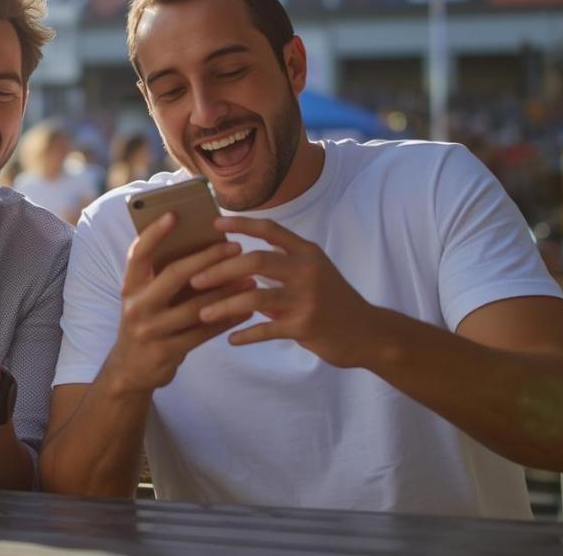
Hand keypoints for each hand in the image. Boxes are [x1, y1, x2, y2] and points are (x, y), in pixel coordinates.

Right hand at [102, 213, 255, 394]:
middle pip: (175, 274)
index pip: (139, 253)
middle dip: (208, 258)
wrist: (130, 370)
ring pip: (196, 306)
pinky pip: (204, 332)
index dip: (155, 233)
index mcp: (130, 286)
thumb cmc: (147, 322)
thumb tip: (203, 246)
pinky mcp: (167, 350)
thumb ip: (164, 276)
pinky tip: (246, 310)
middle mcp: (137, 306)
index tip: (175, 214)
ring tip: (250, 279)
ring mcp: (151, 330)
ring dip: (226, 292)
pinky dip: (227, 319)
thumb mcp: (145, 297)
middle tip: (235, 247)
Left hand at [191, 216, 380, 368]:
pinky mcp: (304, 326)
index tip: (214, 223)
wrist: (368, 333)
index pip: (270, 229)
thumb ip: (281, 267)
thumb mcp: (313, 274)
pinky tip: (230, 340)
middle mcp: (306, 270)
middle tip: (195, 279)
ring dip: (224, 305)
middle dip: (220, 269)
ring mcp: (306, 299)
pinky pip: (266, 330)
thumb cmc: (334, 301)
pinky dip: (245, 335)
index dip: (241, 224)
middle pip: (255, 261)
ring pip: (255, 298)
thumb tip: (239, 263)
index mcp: (307, 252)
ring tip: (202, 313)